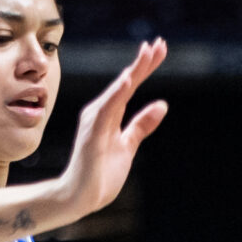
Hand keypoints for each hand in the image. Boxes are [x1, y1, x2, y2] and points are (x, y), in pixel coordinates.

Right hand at [52, 39, 168, 226]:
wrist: (79, 198)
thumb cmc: (100, 173)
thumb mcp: (128, 145)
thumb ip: (141, 125)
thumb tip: (162, 105)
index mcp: (109, 114)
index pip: (130, 86)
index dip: (144, 67)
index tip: (159, 49)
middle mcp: (100, 112)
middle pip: (124, 83)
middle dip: (142, 63)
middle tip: (159, 43)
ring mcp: (94, 122)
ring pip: (117, 92)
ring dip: (132, 73)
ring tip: (147, 55)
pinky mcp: (92, 135)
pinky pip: (106, 111)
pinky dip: (116, 95)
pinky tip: (127, 81)